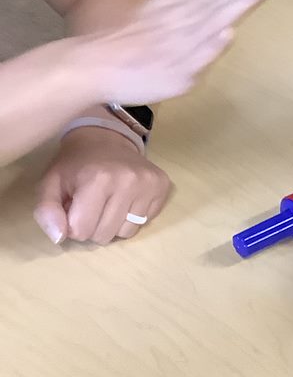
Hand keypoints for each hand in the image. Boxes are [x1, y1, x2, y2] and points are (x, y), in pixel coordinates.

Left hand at [33, 127, 170, 244]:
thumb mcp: (51, 183)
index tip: (75, 209)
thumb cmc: (76, 164)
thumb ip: (46, 211)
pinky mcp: (162, 187)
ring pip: (126, 233)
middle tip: (92, 207)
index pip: (82, 230)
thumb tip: (60, 238)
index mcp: (97, 179)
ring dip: (114, 225)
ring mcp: (149, 184)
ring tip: (110, 204)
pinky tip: (126, 200)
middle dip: (94, 227)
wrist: (106, 139)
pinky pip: (145, 222)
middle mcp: (128, 181)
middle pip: (104, 235)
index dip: (74, 225)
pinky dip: (132, 218)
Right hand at [83, 0, 292, 104]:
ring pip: (216, 20)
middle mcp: (193, 17)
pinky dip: (212, 45)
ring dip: (239, 3)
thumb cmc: (143, 36)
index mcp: (195, 3)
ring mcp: (187, 42)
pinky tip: (227, 33)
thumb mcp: (178, 3)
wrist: (98, 63)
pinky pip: (196, 56)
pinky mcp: (179, 69)